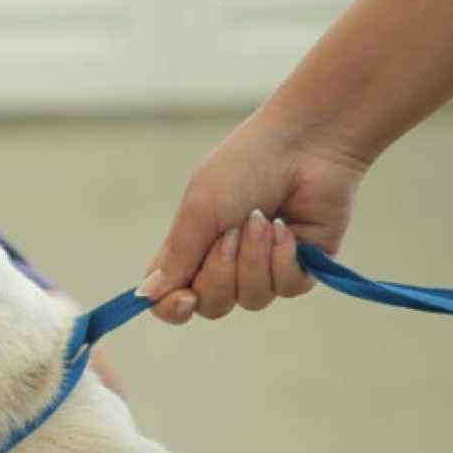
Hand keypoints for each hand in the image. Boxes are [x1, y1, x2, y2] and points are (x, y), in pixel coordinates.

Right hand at [139, 107, 368, 323]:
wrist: (305, 144)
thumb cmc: (245, 165)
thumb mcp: (200, 208)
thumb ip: (176, 255)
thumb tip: (147, 295)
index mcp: (193, 248)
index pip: (171, 299)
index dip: (173, 308)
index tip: (183, 298)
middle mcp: (226, 263)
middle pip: (213, 306)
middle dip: (221, 272)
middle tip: (232, 232)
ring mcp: (266, 267)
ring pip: (252, 299)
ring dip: (254, 258)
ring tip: (263, 219)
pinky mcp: (303, 267)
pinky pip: (286, 288)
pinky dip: (284, 257)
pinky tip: (287, 227)